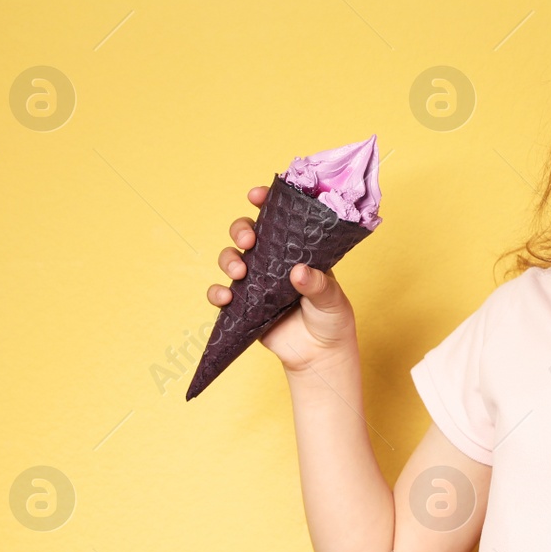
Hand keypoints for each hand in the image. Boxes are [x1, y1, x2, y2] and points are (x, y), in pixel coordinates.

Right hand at [206, 184, 358, 374]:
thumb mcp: (333, 300)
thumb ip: (319, 285)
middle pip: (247, 232)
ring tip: (240, 272)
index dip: (266, 202)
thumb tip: (298, 271)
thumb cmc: (331, 320)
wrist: (319, 355)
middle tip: (250, 238)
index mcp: (297, 251)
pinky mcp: (243, 305)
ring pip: (231, 257)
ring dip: (229, 258)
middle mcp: (273, 262)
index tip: (257, 196)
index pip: (279, 219)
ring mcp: (256, 282)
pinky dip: (217, 292)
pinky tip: (226, 297)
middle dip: (242, 228)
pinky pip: (221, 294)